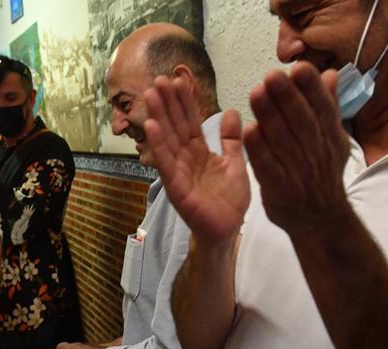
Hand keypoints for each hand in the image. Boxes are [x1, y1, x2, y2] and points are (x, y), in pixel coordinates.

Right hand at [144, 76, 249, 244]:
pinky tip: (151, 126)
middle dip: (167, 103)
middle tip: (159, 79)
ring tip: (151, 95)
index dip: (185, 102)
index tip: (179, 79)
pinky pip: (166, 163)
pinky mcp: (176, 187)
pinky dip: (158, 145)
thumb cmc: (230, 201)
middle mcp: (185, 159)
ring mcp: (178, 172)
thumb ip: (232, 140)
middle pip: (175, 126)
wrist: (228, 230)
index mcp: (200, 152)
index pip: (191, 122)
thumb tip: (232, 111)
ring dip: (158, 116)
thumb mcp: (235, 163)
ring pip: (167, 140)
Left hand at [242, 62, 351, 237]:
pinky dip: (259, 149)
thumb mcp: (333, 139)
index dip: (312, 89)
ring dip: (269, 116)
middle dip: (288, 97)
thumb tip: (330, 73)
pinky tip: (248, 131)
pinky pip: (268, 166)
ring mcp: (297, 170)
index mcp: (329, 137)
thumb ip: (328, 106)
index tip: (300, 67)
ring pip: (282, 140)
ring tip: (255, 92)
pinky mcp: (278, 187)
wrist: (320, 219)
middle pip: (301, 121)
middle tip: (272, 75)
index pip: (323, 108)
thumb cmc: (322, 173)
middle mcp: (315, 151)